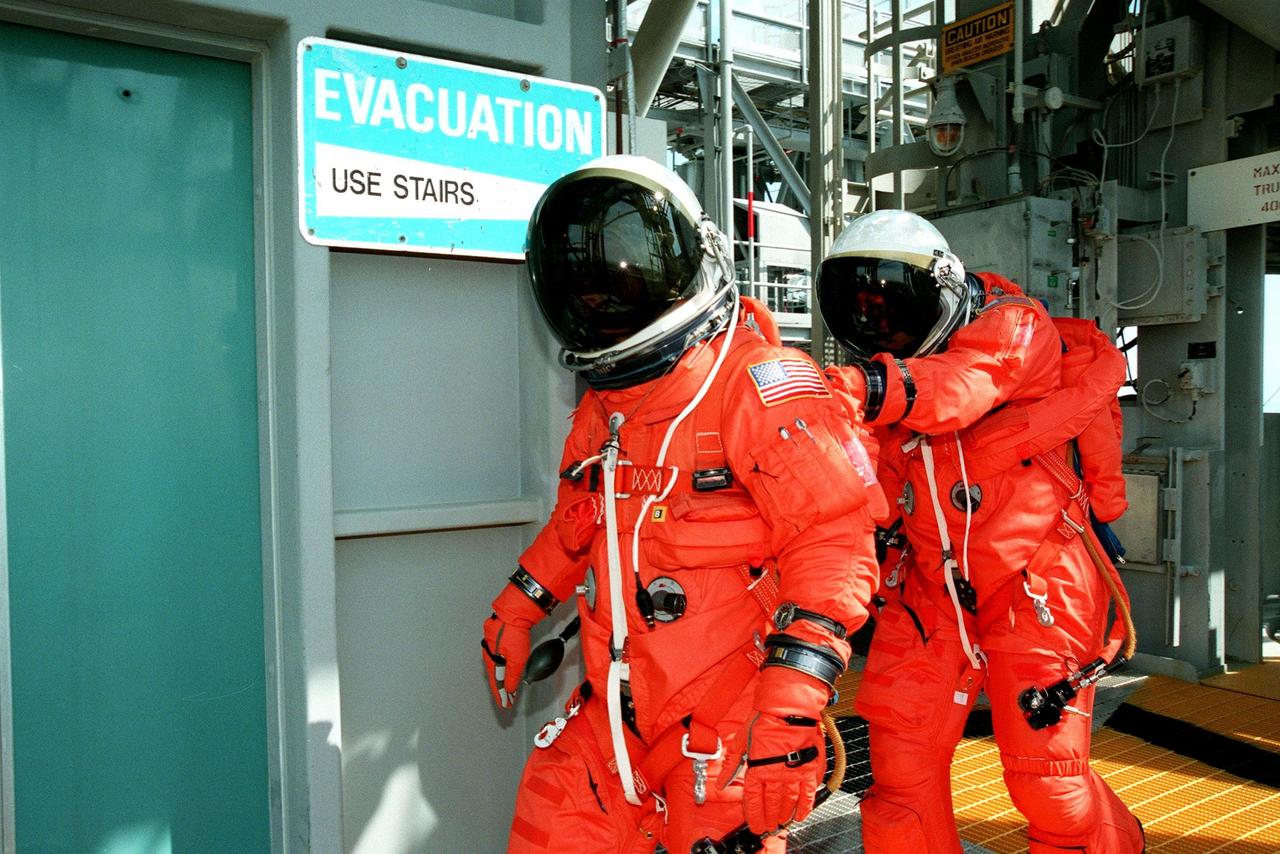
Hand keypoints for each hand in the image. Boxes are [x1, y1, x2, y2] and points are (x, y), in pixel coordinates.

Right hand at [481, 583, 546, 709]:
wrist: (514, 611)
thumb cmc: (514, 632)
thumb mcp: (517, 659)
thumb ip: (512, 676)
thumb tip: (509, 690)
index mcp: (492, 661)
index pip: (497, 684)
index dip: (501, 696)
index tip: (505, 706)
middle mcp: (489, 654)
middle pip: (495, 677)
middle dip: (500, 690)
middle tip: (505, 700)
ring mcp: (492, 646)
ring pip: (496, 668)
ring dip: (501, 679)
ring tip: (506, 689)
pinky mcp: (498, 638)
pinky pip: (499, 658)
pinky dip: (503, 667)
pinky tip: (506, 668)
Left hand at [742, 711, 825, 832]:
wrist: (788, 708)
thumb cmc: (764, 719)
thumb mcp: (742, 741)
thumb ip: (732, 764)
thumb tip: (721, 783)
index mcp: (756, 768)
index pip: (752, 799)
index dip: (753, 814)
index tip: (754, 823)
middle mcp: (774, 774)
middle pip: (770, 803)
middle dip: (768, 817)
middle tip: (768, 826)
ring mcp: (792, 773)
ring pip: (788, 801)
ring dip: (784, 814)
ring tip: (782, 822)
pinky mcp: (808, 769)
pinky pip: (807, 793)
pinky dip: (805, 806)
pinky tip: (802, 815)